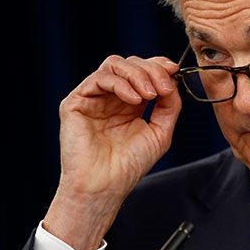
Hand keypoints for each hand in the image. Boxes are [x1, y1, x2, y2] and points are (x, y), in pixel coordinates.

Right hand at [43, 55, 181, 249]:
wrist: (106, 186)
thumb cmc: (129, 165)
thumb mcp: (160, 131)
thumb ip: (169, 104)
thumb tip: (173, 79)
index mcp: (129, 103)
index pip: (143, 71)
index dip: (158, 65)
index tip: (173, 69)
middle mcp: (110, 97)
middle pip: (130, 63)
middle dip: (151, 70)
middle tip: (163, 88)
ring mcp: (93, 98)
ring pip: (114, 65)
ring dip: (137, 75)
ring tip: (149, 95)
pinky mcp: (75, 102)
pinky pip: (98, 78)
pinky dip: (120, 84)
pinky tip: (134, 101)